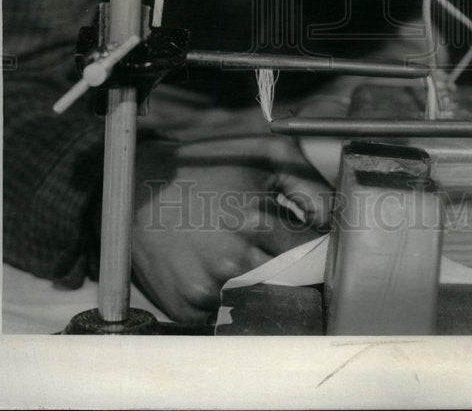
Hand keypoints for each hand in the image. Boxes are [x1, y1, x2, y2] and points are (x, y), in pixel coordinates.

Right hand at [132, 134, 331, 322]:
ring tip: (253, 260)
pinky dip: (231, 301)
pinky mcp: (187, 309)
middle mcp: (232, 262)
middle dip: (299, 271)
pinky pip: (226, 317)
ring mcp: (207, 290)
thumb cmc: (206, 165)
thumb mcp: (264, 155)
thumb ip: (309, 184)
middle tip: (290, 254)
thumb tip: (336, 218)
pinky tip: (220, 273)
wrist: (136, 186)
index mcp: (254, 221)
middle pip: (292, 283)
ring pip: (263, 304)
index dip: (322, 248)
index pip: (315, 252)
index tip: (321, 243)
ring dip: (268, 288)